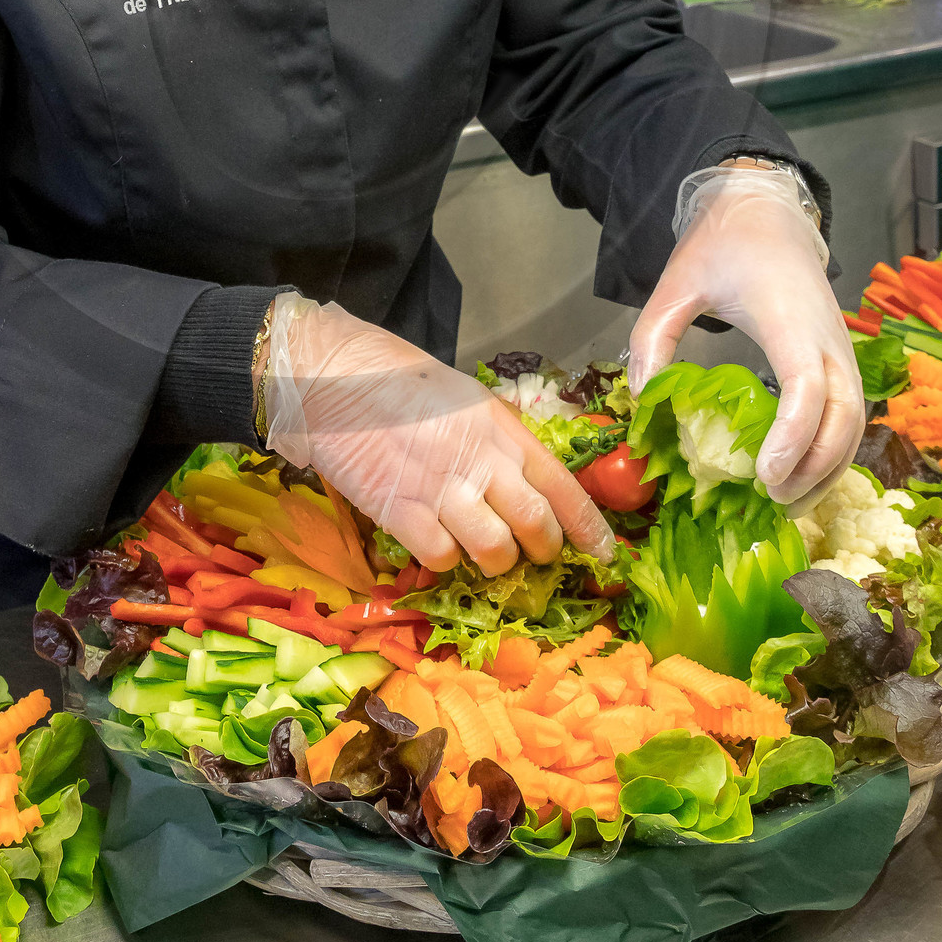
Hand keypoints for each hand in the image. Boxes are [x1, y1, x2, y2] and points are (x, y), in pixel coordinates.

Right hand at [260, 295, 613, 575]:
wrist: (335, 379)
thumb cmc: (401, 382)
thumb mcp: (468, 400)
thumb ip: (501, 439)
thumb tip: (530, 480)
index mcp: (502, 429)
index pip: (562, 485)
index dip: (588, 526)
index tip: (606, 553)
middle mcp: (480, 460)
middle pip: (536, 527)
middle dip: (544, 551)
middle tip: (535, 555)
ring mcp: (441, 489)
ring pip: (495, 552)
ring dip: (496, 562)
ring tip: (484, 551)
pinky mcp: (401, 513)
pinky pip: (442, 558)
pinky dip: (445, 560)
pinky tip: (436, 542)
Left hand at [626, 167, 862, 507]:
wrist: (766, 211)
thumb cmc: (723, 244)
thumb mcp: (675, 283)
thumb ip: (653, 338)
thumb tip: (642, 401)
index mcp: (789, 318)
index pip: (808, 386)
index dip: (794, 436)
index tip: (765, 474)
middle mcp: (827, 338)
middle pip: (844, 417)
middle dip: (815, 467)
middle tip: (771, 501)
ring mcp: (841, 349)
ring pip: (854, 422)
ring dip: (828, 467)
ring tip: (787, 503)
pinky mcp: (841, 357)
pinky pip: (850, 414)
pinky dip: (833, 451)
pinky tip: (802, 476)